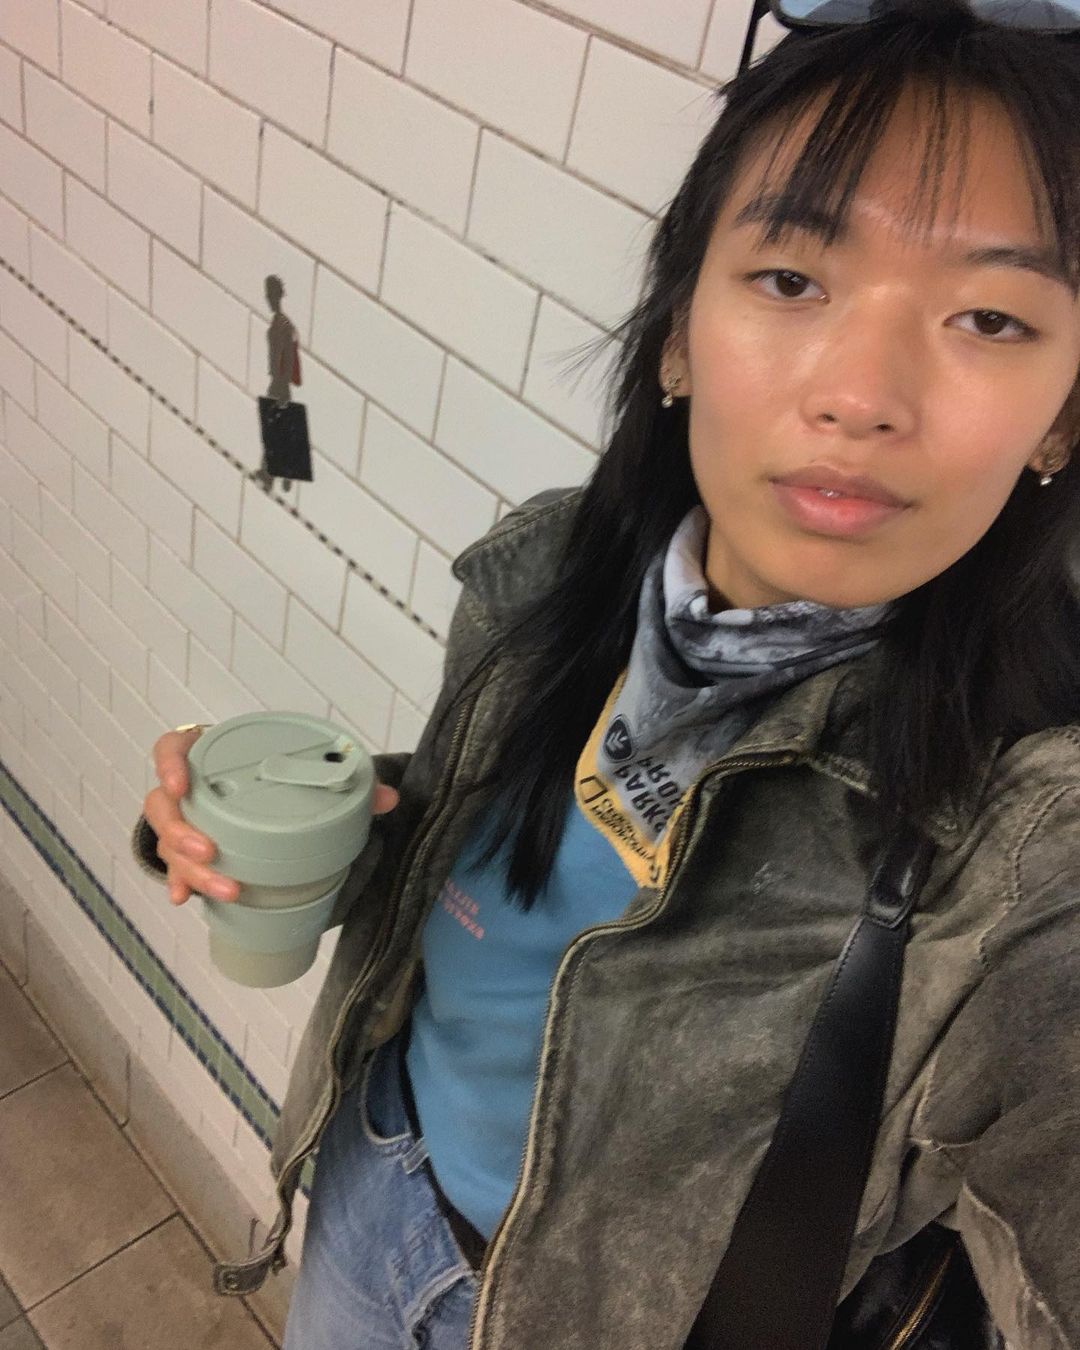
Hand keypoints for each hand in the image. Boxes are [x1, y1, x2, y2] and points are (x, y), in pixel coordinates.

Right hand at [143, 726, 400, 905]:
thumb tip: (387, 798)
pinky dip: (178, 882)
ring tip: (223, 889)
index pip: (171, 748)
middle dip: (181, 832)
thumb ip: (345, 778)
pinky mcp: (186, 848)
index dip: (168, 764)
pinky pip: (172, 865)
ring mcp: (183, 818)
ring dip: (188, 867)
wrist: (253, 788)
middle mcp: (188, 785)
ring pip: (166, 841)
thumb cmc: (270, 770)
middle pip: (161, 805)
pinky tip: (184, 899)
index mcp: (208, 753)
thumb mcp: (303, 769)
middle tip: (210, 852)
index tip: (181, 786)